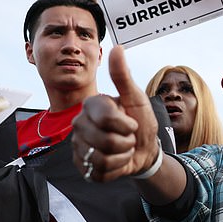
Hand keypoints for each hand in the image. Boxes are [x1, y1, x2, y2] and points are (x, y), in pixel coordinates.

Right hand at [72, 45, 159, 181]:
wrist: (144, 150)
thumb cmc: (140, 121)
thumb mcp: (136, 98)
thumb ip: (123, 76)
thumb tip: (117, 48)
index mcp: (91, 105)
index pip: (107, 119)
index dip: (127, 125)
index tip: (131, 123)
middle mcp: (79, 124)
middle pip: (104, 141)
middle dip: (126, 142)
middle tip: (128, 137)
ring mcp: (78, 146)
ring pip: (101, 159)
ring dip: (122, 156)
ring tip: (123, 148)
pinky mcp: (82, 167)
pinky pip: (99, 174)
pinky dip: (116, 170)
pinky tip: (117, 161)